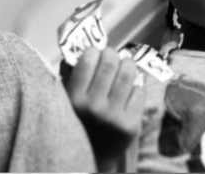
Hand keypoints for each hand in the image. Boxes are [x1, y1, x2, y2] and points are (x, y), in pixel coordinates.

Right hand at [66, 47, 144, 171]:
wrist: (91, 158)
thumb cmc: (78, 123)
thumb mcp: (65, 100)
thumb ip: (69, 75)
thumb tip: (81, 45)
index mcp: (74, 99)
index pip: (88, 59)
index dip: (94, 51)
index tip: (95, 53)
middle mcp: (94, 107)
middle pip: (111, 62)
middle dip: (113, 54)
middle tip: (112, 57)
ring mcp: (114, 116)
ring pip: (129, 73)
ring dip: (128, 65)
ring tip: (124, 67)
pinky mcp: (131, 124)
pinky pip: (139, 91)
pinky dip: (136, 86)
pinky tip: (128, 90)